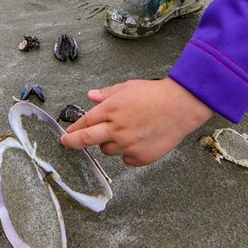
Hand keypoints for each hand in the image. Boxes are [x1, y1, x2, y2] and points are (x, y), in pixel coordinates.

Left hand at [60, 78, 213, 166]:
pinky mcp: (140, 157)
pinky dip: (128, 152)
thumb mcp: (128, 87)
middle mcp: (116, 130)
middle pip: (86, 140)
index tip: (66, 134)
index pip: (84, 123)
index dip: (73, 130)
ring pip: (108, 150)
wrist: (180, 107)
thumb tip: (91, 95)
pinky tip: (139, 140)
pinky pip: (126, 159)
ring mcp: (127, 145)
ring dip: (109, 143)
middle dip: (72, 142)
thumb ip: (107, 94)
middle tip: (66, 143)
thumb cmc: (156, 95)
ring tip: (125, 132)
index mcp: (110, 110)